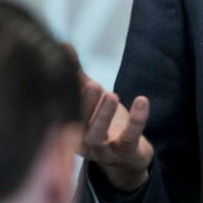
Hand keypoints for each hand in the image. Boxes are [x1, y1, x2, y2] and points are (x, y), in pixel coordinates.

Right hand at [75, 57, 153, 191]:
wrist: (126, 159)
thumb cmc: (104, 122)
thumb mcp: (90, 98)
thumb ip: (76, 74)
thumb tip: (62, 44)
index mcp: (67, 127)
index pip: (61, 111)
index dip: (62, 94)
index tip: (64, 75)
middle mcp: (80, 141)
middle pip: (76, 124)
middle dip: (84, 104)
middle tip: (93, 84)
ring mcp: (102, 150)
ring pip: (97, 136)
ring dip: (103, 115)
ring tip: (112, 94)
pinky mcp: (126, 152)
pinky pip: (130, 137)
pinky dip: (137, 119)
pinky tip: (142, 100)